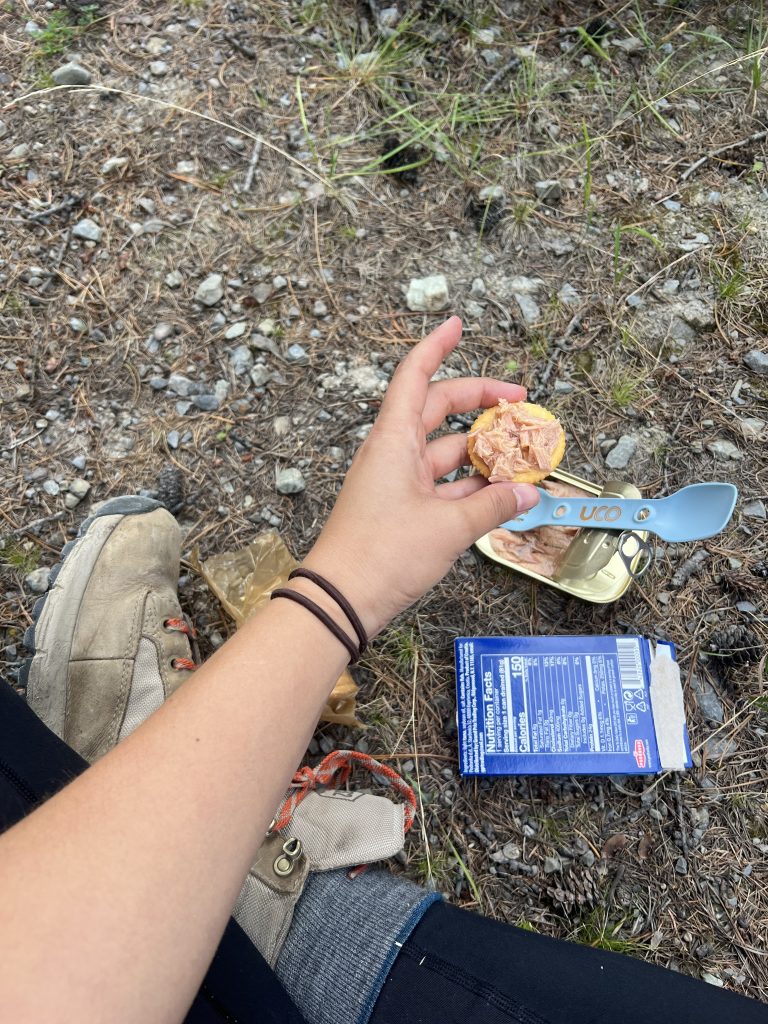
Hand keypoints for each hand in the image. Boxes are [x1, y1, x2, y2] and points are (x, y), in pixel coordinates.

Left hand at [304, 317, 540, 636]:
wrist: (341, 601)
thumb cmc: (380, 555)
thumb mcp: (447, 528)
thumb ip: (492, 505)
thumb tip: (526, 493)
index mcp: (393, 440)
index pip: (414, 376)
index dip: (436, 347)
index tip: (457, 326)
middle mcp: (393, 454)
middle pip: (438, 409)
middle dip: (479, 400)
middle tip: (518, 401)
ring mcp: (397, 483)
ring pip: (445, 452)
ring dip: (481, 452)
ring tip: (522, 455)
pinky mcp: (402, 511)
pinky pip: (442, 486)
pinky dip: (471, 487)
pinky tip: (500, 494)